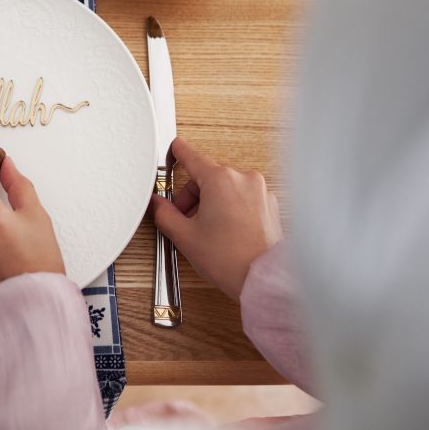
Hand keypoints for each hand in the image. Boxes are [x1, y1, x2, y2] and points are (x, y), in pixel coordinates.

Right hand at [151, 137, 282, 300]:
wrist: (262, 279)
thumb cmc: (230, 259)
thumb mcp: (184, 236)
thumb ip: (164, 213)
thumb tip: (158, 204)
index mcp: (220, 179)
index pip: (192, 156)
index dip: (177, 153)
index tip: (174, 150)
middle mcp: (243, 179)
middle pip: (208, 176)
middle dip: (193, 195)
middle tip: (185, 219)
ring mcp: (260, 191)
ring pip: (226, 188)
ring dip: (212, 203)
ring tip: (207, 231)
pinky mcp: (270, 205)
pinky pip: (243, 198)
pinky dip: (231, 208)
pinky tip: (225, 232)